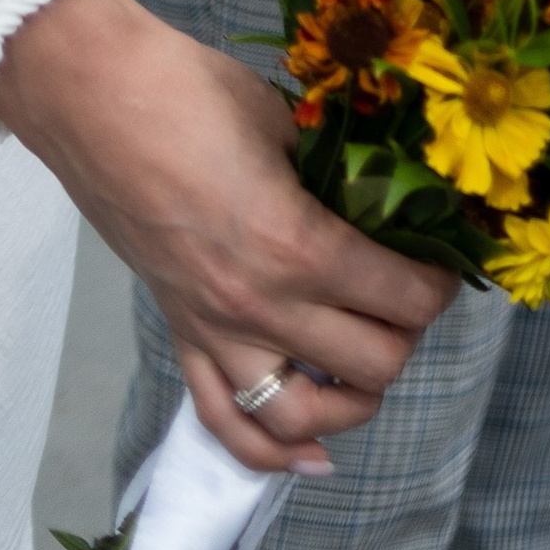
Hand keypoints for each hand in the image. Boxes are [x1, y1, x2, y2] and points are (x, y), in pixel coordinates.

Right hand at [0, 0, 453, 471]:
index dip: (440, 285)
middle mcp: (260, 306)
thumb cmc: (197, 96)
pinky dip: (269, 451)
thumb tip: (381, 193)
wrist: (101, 105)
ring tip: (370, 370)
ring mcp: (215, 330)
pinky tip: (309, 453)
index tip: (448, 263)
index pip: (402, 298)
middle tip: (409, 298)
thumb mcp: (291, 124)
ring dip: (351, 404)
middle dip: (407, 335)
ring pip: (300, 417)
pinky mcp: (181, 336)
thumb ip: (337, 174)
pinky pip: (223, 421)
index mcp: (298, 246)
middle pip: (371, 365)